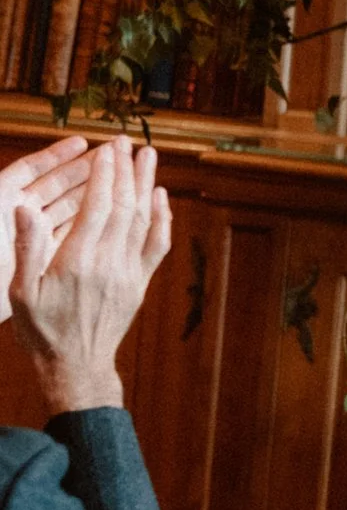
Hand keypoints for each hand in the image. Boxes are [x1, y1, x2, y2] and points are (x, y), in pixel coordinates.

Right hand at [8, 141, 171, 415]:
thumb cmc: (42, 331)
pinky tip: (161, 198)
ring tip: (148, 156)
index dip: (105, 173)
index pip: (97, 206)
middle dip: (126, 170)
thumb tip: (24, 207)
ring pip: (142, 220)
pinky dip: (162, 219)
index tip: (107, 148)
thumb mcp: (21, 292)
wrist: (76, 368)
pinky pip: (156, 246)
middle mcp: (107, 263)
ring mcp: (128, 273)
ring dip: (146, 185)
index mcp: (76, 261)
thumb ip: (26, 247)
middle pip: (124, 206)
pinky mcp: (140, 284)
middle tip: (126, 141)